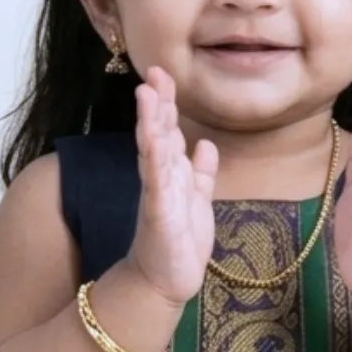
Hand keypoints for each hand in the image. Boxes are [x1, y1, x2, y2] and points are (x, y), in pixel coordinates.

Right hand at [124, 67, 218, 304]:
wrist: (166, 281)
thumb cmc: (181, 243)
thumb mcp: (198, 201)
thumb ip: (201, 173)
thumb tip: (205, 144)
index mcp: (173, 172)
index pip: (168, 129)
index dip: (167, 102)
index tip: (164, 74)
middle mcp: (161, 177)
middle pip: (158, 131)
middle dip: (158, 101)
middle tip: (155, 70)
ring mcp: (157, 192)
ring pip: (153, 149)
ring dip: (150, 121)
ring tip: (147, 92)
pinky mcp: (157, 211)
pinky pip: (156, 180)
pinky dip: (155, 157)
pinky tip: (153, 136)